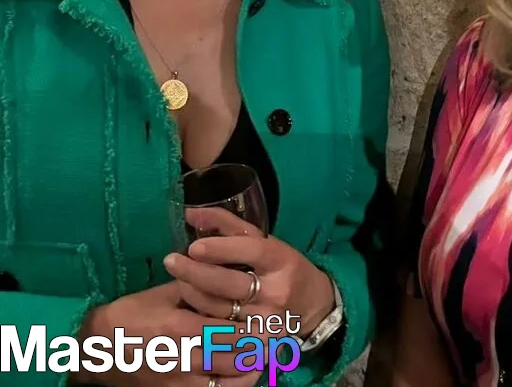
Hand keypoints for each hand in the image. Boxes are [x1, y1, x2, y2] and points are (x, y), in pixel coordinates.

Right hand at [70, 280, 258, 384]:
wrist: (97, 349)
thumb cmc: (132, 314)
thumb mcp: (164, 293)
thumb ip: (196, 285)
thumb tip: (226, 271)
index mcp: (182, 326)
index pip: (230, 325)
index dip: (255, 322)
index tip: (273, 313)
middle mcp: (185, 356)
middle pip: (235, 353)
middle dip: (259, 343)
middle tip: (278, 332)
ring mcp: (181, 379)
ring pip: (229, 376)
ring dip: (251, 365)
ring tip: (267, 352)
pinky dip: (234, 385)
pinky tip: (245, 374)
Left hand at [164, 208, 335, 338]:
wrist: (312, 307)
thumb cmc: (282, 267)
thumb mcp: (265, 242)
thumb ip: (229, 226)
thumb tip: (191, 213)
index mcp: (282, 260)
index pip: (252, 251)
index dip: (222, 248)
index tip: (194, 246)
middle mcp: (277, 291)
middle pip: (229, 283)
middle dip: (195, 272)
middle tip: (171, 261)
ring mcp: (266, 321)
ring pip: (218, 309)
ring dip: (192, 293)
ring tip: (178, 279)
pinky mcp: (257, 344)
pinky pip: (219, 332)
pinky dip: (200, 317)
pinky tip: (187, 306)